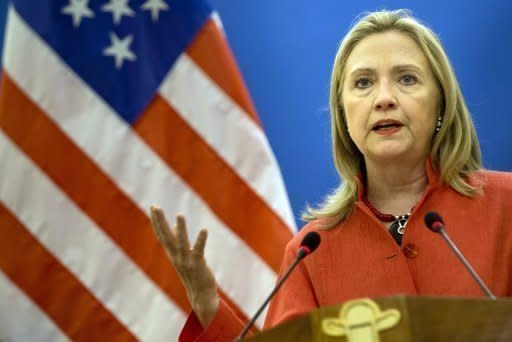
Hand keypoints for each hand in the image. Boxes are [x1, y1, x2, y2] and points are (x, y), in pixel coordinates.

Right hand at [150, 206, 218, 326]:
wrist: (200, 295)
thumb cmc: (192, 273)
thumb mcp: (182, 256)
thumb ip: (178, 241)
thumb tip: (174, 227)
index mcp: (172, 253)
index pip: (162, 234)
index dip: (157, 221)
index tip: (153, 207)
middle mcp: (176, 256)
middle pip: (166, 237)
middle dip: (161, 222)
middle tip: (155, 207)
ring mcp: (186, 261)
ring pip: (181, 243)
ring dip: (181, 229)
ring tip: (180, 215)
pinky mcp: (198, 265)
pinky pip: (198, 251)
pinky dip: (200, 240)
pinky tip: (204, 230)